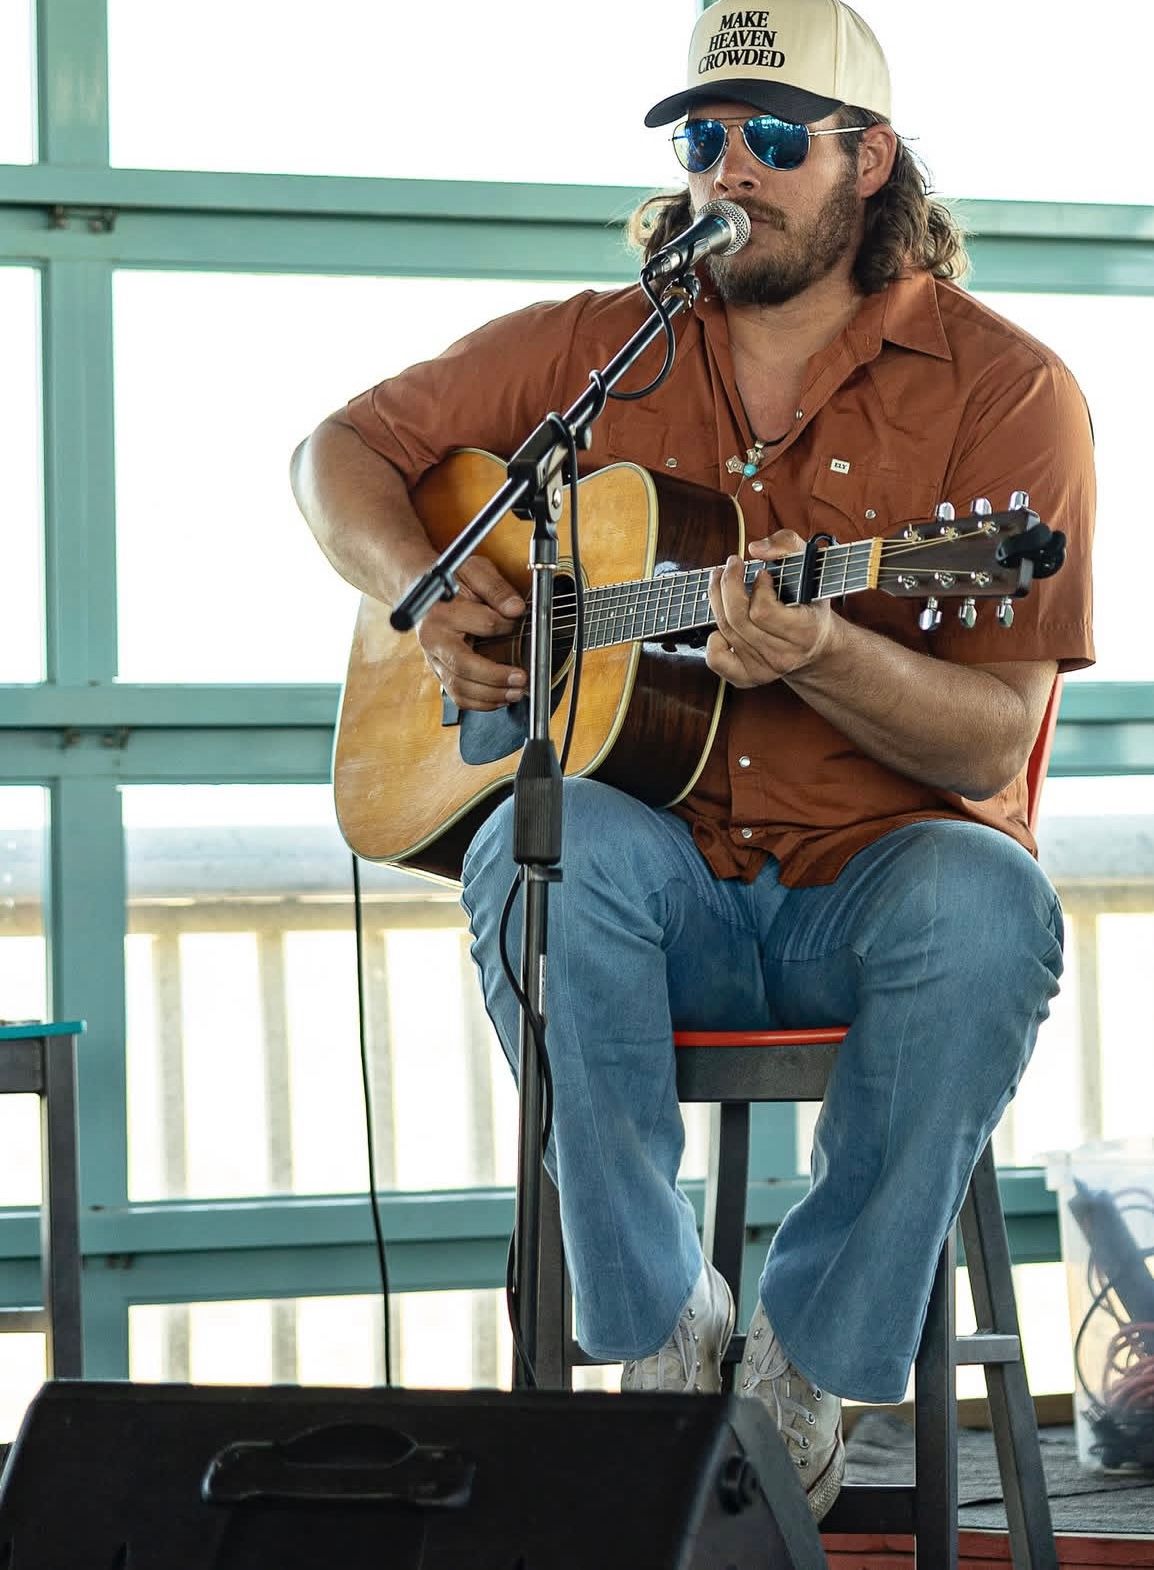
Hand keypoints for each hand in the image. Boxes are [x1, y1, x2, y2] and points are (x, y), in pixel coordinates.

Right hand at [414, 555, 527, 710]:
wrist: (423, 593)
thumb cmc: (451, 581)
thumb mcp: (475, 571)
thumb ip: (496, 588)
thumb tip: (516, 609)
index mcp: (442, 611)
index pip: (483, 623)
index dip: (506, 625)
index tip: (517, 621)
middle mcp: (434, 639)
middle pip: (463, 666)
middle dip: (495, 677)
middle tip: (521, 678)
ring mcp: (434, 659)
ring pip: (459, 688)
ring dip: (490, 696)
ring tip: (515, 692)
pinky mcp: (440, 671)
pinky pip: (458, 695)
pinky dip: (481, 703)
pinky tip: (500, 698)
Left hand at [705, 531, 835, 688]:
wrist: (817, 645)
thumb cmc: (810, 600)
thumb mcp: (810, 565)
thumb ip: (787, 544)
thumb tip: (755, 550)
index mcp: (804, 631)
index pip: (763, 612)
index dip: (757, 588)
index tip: (763, 575)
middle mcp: (783, 655)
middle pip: (737, 619)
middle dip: (727, 584)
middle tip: (731, 565)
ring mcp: (764, 669)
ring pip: (725, 631)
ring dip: (717, 599)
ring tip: (722, 580)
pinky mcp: (748, 677)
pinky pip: (717, 660)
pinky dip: (712, 639)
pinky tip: (722, 624)